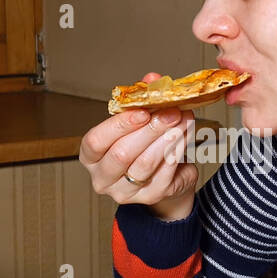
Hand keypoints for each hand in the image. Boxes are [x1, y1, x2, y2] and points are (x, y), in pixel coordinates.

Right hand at [79, 73, 197, 220]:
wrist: (164, 177)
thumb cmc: (143, 146)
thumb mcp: (137, 123)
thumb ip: (142, 100)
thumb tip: (153, 80)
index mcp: (91, 156)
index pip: (96, 141)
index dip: (119, 125)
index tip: (142, 111)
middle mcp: (102, 178)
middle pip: (122, 154)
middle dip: (149, 130)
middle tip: (170, 111)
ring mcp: (125, 192)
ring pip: (145, 164)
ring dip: (167, 138)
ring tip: (182, 119)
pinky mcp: (150, 197)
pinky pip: (165, 172)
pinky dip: (178, 150)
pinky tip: (186, 133)